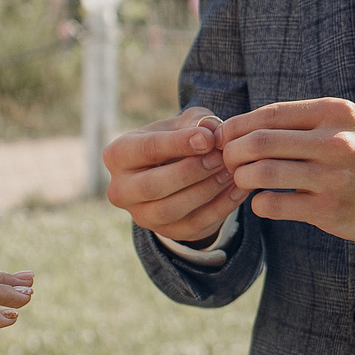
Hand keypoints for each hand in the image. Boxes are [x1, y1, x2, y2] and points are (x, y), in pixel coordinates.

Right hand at [103, 105, 242, 242]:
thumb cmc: (179, 139)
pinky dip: (220, 207)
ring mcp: (140, 215)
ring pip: (170, 210)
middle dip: (191, 171)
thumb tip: (209, 132)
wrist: (180, 170)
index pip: (146, 149)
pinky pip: (193, 225)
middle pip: (153, 185)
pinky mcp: (166, 232)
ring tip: (231, 172)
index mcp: (117, 155)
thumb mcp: (185, 123)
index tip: (209, 139)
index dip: (179, 144)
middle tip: (221, 158)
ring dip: (205, 190)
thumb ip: (196, 122)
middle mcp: (120, 190)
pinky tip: (238, 189)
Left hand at [216, 99, 354, 247]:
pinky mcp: (329, 210)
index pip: (270, 114)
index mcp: (335, 113)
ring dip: (241, 177)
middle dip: (232, 152)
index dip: (238, 125)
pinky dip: (259, 203)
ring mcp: (333, 177)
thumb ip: (303, 121)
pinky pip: (275, 204)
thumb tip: (244, 126)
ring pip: (263, 173)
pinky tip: (261, 202)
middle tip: (227, 160)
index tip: (223, 136)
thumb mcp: (345, 124)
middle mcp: (336, 141)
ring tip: (241, 180)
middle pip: (260, 141)